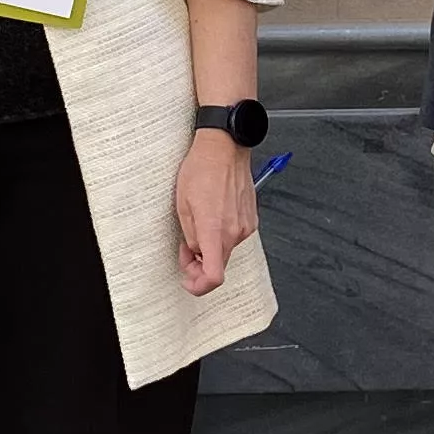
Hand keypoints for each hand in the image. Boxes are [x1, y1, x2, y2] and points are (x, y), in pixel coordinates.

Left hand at [174, 126, 258, 297]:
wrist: (225, 148)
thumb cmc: (201, 169)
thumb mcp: (182, 205)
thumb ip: (190, 236)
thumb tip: (195, 252)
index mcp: (215, 230)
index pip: (214, 276)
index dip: (199, 285)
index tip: (188, 280)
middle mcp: (235, 232)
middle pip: (218, 266)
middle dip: (199, 265)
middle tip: (185, 249)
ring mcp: (245, 226)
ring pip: (225, 251)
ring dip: (210, 247)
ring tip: (198, 225)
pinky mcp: (251, 219)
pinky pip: (234, 237)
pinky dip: (221, 235)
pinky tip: (212, 217)